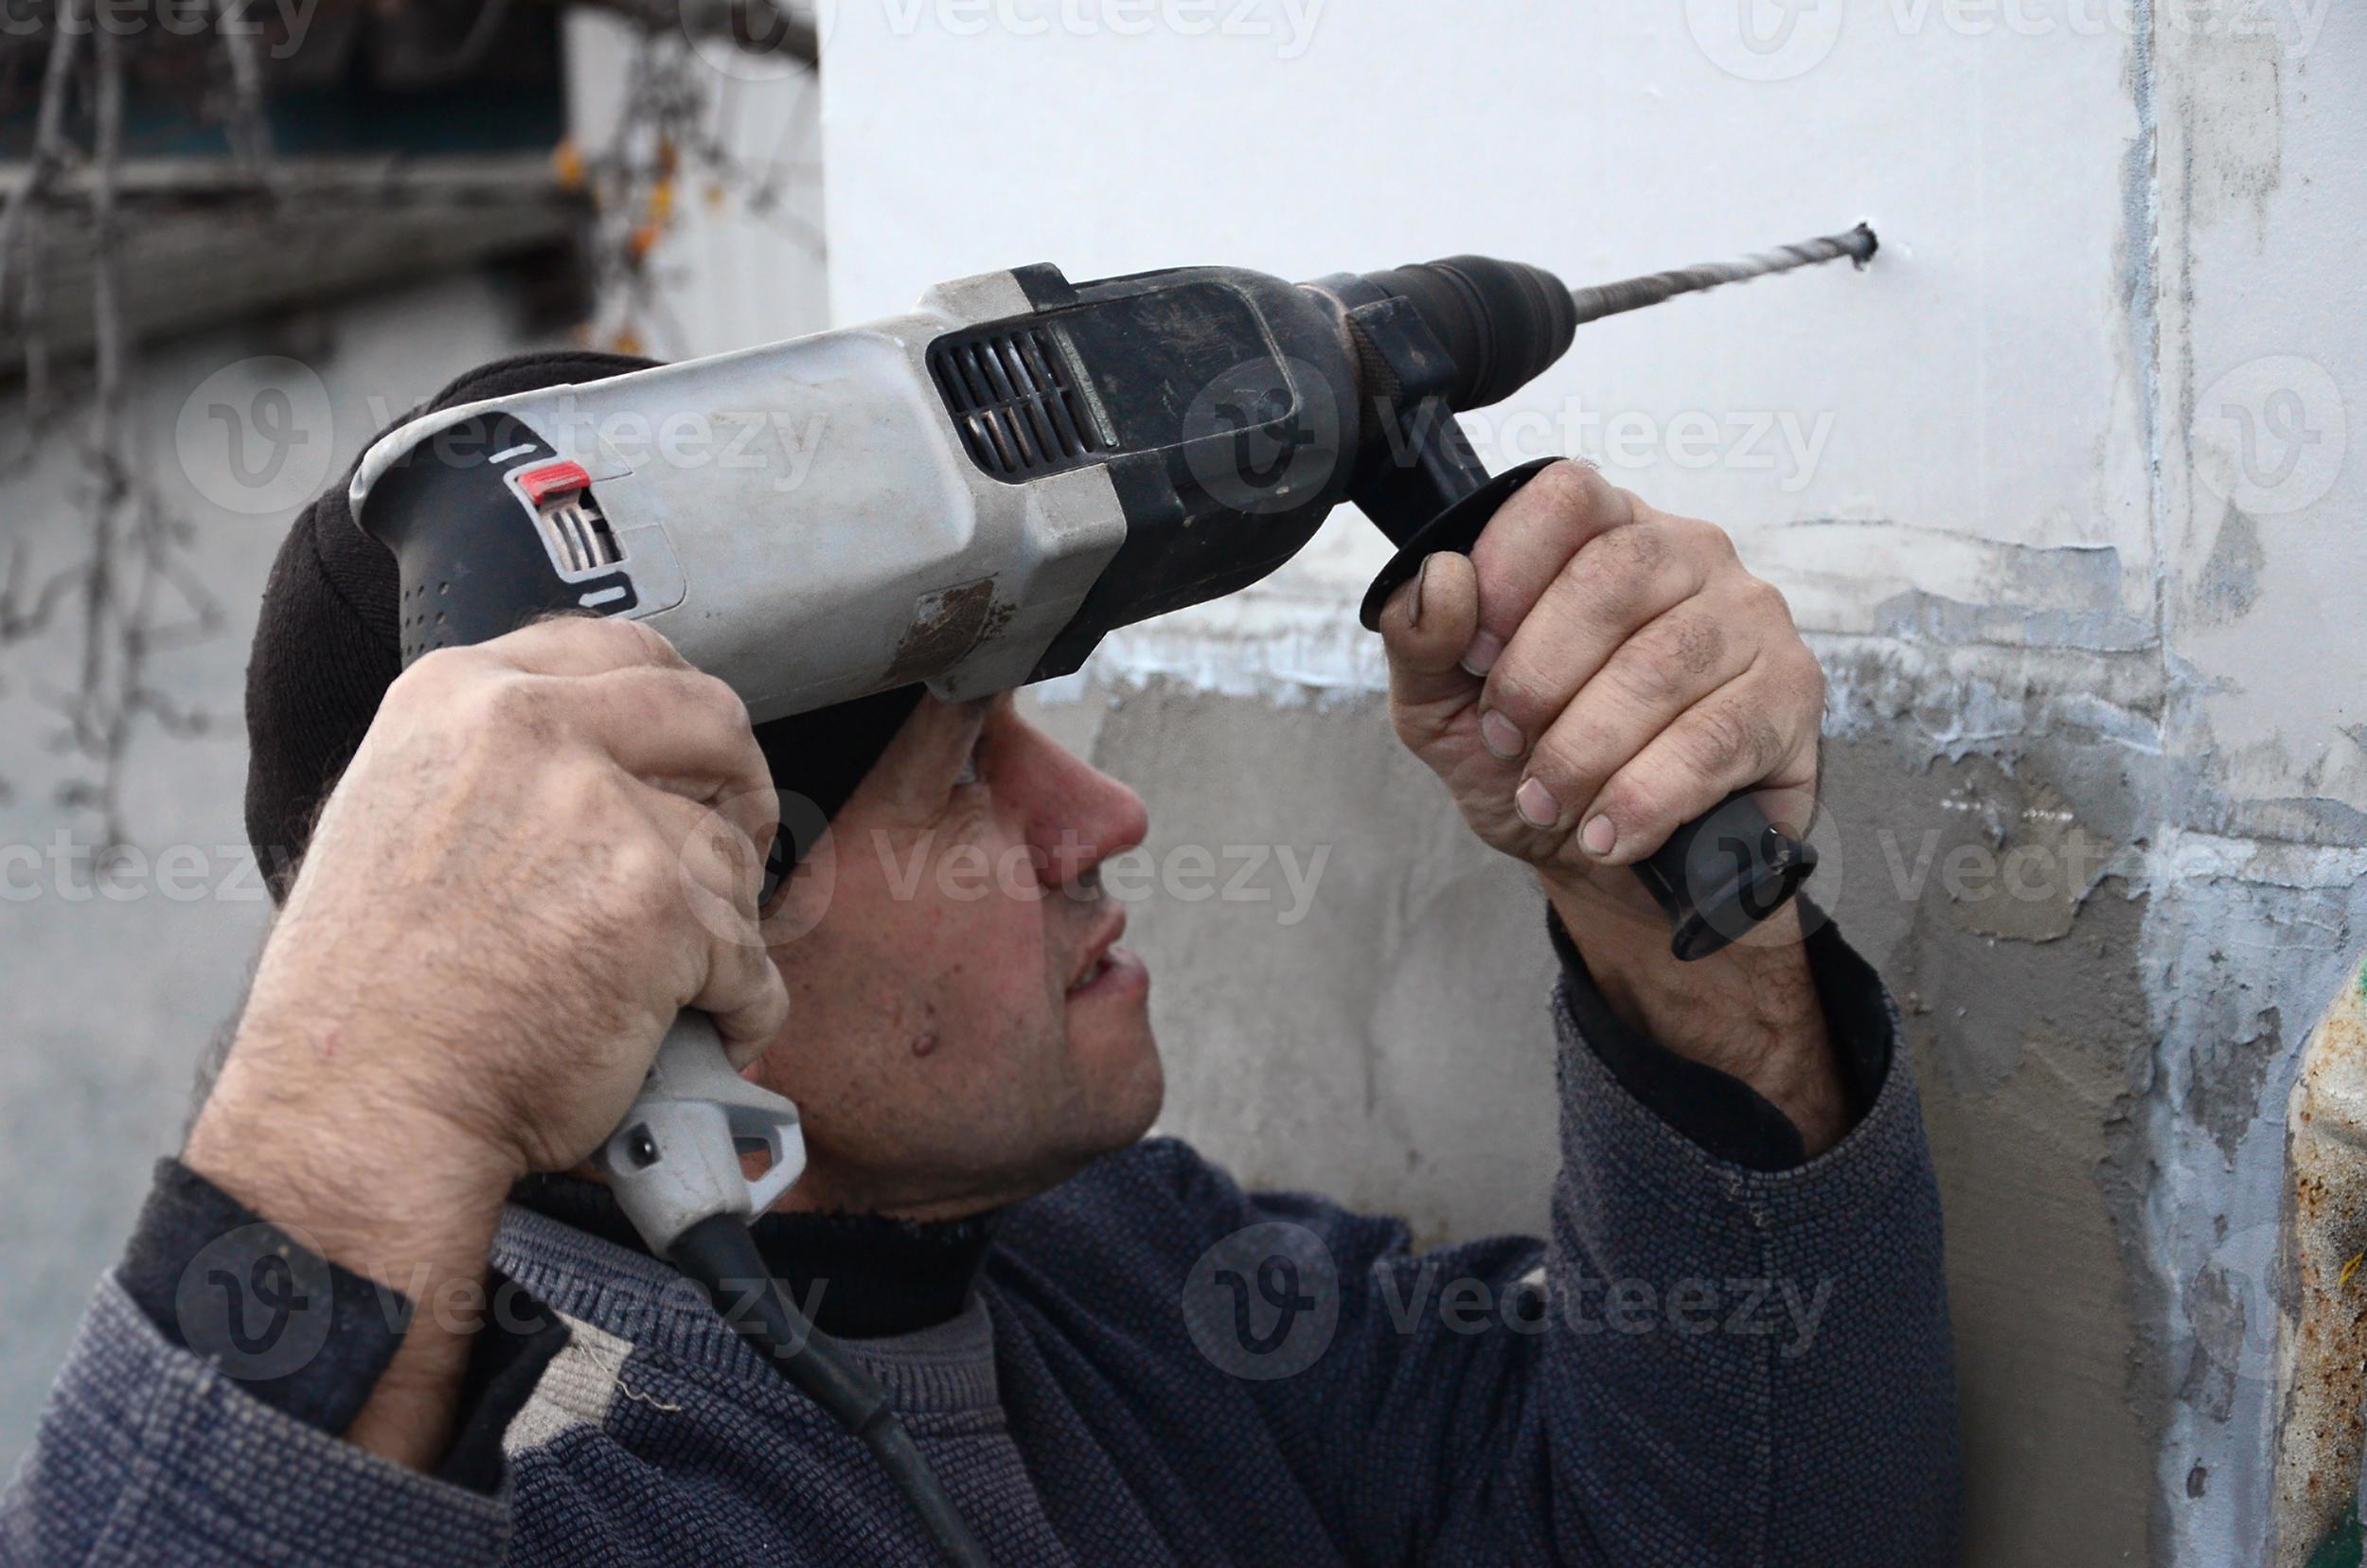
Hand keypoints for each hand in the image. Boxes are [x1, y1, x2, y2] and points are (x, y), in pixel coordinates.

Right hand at [185, 614, 784, 1464]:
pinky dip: (743, 1008)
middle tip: (740, 855)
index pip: (623, 652)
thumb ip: (498, 761)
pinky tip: (708, 1036)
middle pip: (711, 719)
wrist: (360, 1115)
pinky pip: (751, 956)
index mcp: (460, 695)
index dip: (682, 716)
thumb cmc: (370, 1001)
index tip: (699, 766)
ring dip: (724, 931)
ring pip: (729, 857)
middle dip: (742, 790)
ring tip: (675, 990)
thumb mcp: (399, 816)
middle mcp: (530, 729)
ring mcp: (602, 814)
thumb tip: (613, 753)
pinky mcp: (659, 907)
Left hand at [1377, 462, 1843, 1150]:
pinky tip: (1609, 832)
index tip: (1473, 657)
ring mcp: (1750, 618)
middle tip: (1505, 742)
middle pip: (1612, 577)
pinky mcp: (1792, 695)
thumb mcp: (1444, 706)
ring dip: (1585, 750)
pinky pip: (1714, 739)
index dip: (1507, 572)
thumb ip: (1421, 640)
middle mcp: (1687, 553)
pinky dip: (1645, 797)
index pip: (1565, 496)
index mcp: (1602, 531)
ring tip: (1550, 802)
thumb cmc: (1531, 762)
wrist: (1608, 865)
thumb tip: (1439, 579)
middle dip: (1537, 678)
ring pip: (1661, 666)